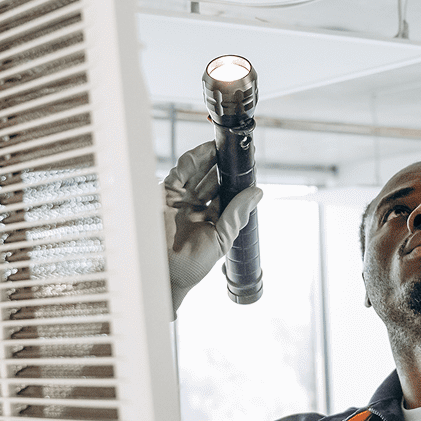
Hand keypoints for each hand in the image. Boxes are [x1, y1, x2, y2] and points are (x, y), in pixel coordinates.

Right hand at [162, 141, 262, 314]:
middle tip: (237, 149)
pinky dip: (192, 160)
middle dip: (223, 163)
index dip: (236, 178)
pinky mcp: (165, 194)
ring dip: (210, 157)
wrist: (164, 275)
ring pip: (196, 171)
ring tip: (224, 145)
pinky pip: (179, 172)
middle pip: (211, 177)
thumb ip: (236, 214)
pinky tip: (207, 151)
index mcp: (209, 217)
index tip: (249, 165)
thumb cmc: (192, 265)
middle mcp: (194, 206)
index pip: (225, 191)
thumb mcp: (221, 239)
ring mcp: (179, 199)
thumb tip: (257, 193)